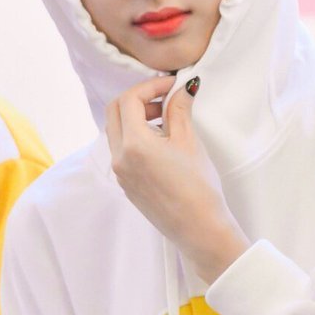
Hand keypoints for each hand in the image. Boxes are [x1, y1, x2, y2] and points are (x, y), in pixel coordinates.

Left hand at [105, 75, 249, 283]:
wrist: (199, 229)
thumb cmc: (198, 188)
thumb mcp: (189, 142)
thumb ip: (179, 110)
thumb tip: (181, 88)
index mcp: (133, 144)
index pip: (129, 99)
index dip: (150, 86)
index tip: (171, 84)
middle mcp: (119, 158)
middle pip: (115, 112)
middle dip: (138, 98)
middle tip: (164, 97)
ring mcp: (120, 173)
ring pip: (116, 131)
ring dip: (135, 117)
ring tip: (165, 119)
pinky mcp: (127, 184)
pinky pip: (121, 150)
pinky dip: (135, 136)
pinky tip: (160, 141)